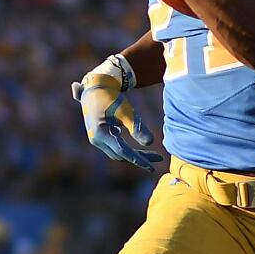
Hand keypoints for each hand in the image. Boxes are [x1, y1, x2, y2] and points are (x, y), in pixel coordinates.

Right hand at [74, 54, 165, 172]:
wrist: (95, 86)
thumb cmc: (111, 97)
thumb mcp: (126, 112)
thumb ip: (137, 127)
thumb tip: (151, 143)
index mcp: (100, 135)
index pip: (123, 152)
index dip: (139, 160)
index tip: (152, 167)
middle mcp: (96, 140)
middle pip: (121, 155)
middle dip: (140, 158)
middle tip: (159, 158)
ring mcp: (96, 139)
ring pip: (118, 152)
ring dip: (134, 154)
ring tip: (153, 154)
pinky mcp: (99, 136)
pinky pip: (115, 147)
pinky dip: (128, 149)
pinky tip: (139, 148)